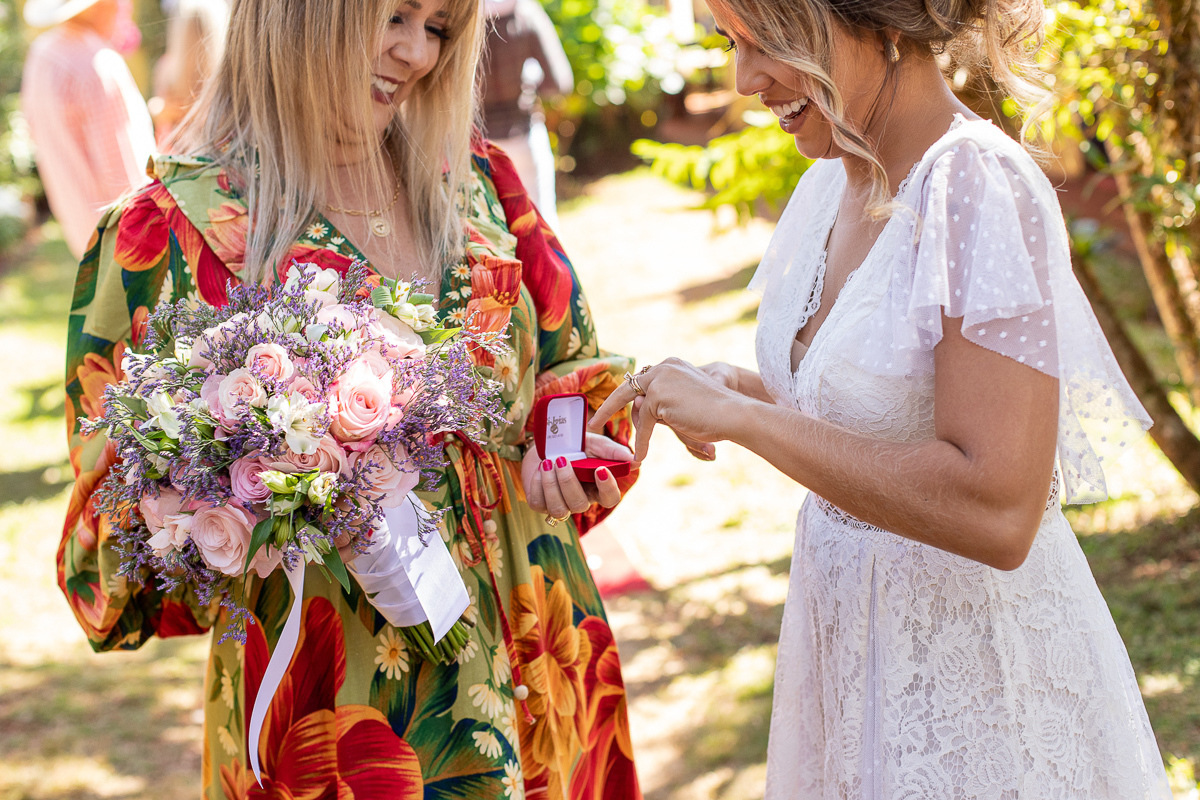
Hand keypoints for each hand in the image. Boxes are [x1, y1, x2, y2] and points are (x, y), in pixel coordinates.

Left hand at [522, 433, 631, 519]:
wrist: (545, 442)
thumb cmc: (574, 445)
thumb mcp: (594, 443)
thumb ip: (612, 452)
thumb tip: (635, 461)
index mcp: (597, 487)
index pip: (609, 498)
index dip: (608, 489)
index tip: (601, 470)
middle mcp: (580, 499)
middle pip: (580, 505)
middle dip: (569, 482)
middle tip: (562, 459)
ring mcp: (560, 504)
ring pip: (559, 510)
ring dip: (552, 485)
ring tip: (547, 463)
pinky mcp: (540, 503)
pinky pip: (538, 503)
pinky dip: (538, 484)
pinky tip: (539, 469)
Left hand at [590, 358, 740, 461]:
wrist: (734, 414)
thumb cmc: (715, 415)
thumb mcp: (682, 406)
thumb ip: (659, 406)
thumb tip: (636, 410)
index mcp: (670, 366)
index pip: (640, 383)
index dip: (624, 399)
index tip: (608, 411)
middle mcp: (662, 367)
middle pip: (628, 390)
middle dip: (607, 409)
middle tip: (591, 426)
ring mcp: (659, 379)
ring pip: (639, 412)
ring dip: (639, 434)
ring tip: (636, 453)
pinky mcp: (657, 396)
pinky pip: (644, 425)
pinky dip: (643, 442)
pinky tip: (641, 457)